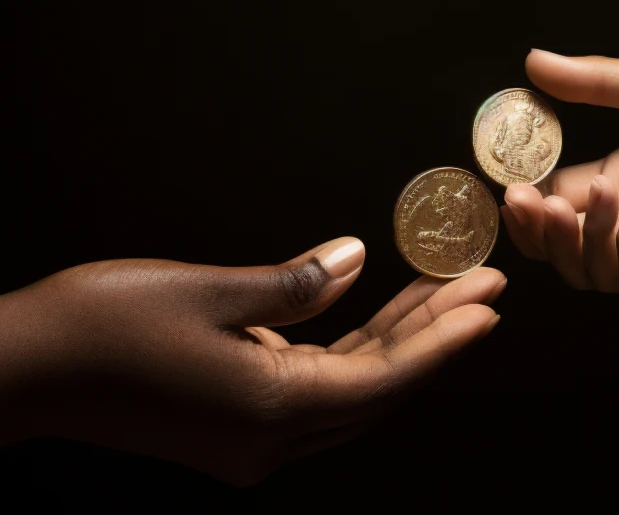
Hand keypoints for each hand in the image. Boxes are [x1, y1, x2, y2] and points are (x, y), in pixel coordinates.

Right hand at [0, 238, 504, 484]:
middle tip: (481, 287)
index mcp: (271, 409)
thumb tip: (353, 262)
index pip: (384, 378)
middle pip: (378, 386)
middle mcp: (271, 439)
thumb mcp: (204, 291)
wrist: (23, 369)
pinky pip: (316, 390)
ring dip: (397, 341)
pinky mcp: (236, 428)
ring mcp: (253, 440)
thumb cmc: (102, 326)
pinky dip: (352, 352)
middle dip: (432, 335)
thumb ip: (292, 284)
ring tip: (443, 290)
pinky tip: (379, 315)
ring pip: (351, 388)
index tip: (487, 309)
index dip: (441, 343)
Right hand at [502, 50, 618, 309]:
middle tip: (524, 202)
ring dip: (575, 236)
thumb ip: (602, 83)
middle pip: (556, 244)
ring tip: (595, 195)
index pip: (552, 196)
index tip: (508, 180)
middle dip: (533, 228)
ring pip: (583, 269)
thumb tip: (534, 62)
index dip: (525, 195)